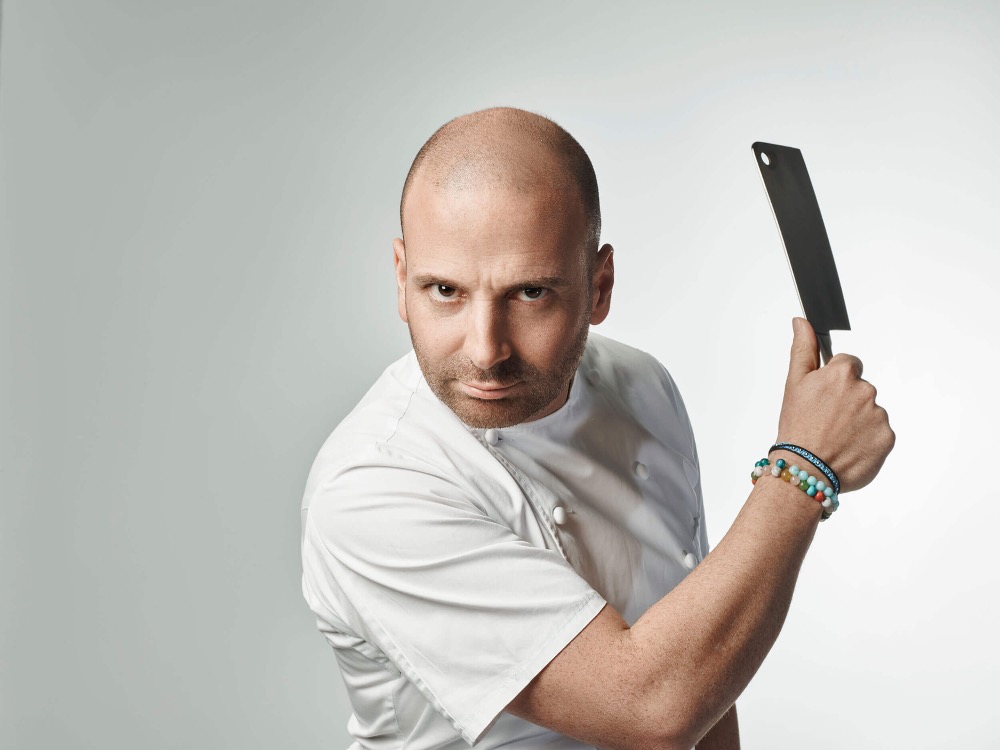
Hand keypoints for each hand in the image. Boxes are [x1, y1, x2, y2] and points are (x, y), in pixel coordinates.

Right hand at [776, 318, 894, 491]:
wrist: (805, 469)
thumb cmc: (796, 427)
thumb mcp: (794, 384)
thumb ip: (803, 349)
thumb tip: (802, 322)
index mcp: (842, 374)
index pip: (848, 365)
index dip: (833, 382)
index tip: (823, 398)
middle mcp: (865, 391)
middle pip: (860, 389)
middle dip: (846, 402)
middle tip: (826, 421)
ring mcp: (878, 415)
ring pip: (870, 411)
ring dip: (857, 421)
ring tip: (836, 437)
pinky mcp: (888, 438)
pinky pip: (879, 433)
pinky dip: (867, 440)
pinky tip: (848, 448)